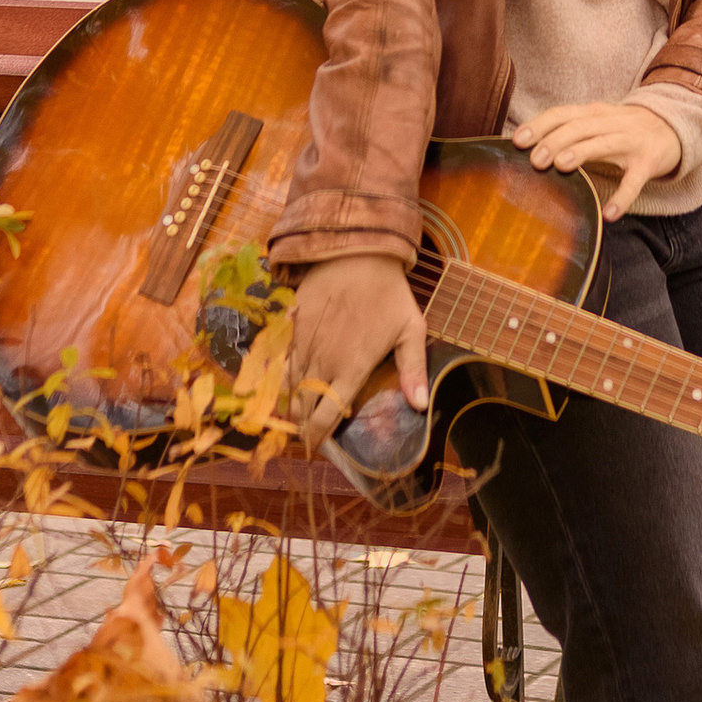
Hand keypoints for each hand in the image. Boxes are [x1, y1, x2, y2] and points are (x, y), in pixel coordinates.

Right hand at [286, 253, 427, 449]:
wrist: (355, 252)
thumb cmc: (388, 293)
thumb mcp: (410, 329)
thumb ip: (413, 368)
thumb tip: (420, 406)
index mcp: (351, 368)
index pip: (326, 416)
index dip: (317, 438)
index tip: (316, 449)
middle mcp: (323, 362)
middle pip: (303, 407)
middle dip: (302, 426)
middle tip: (307, 437)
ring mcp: (305, 345)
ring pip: (289, 387)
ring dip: (292, 406)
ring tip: (297, 417)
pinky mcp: (292, 328)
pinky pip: (282, 362)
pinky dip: (283, 379)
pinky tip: (288, 386)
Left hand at [516, 98, 684, 222]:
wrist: (672, 127)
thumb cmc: (623, 129)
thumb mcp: (597, 122)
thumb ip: (569, 131)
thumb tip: (528, 149)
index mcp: (594, 113)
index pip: (562, 114)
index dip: (539, 125)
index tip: (517, 141)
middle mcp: (610, 123)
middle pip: (578, 127)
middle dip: (554, 141)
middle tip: (535, 161)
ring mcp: (630, 141)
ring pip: (603, 144)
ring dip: (581, 153)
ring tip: (561, 167)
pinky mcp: (648, 162)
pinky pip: (634, 181)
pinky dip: (622, 197)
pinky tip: (609, 214)